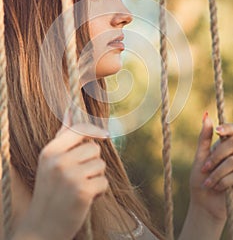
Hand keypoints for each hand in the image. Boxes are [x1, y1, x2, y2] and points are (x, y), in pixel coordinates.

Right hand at [15, 110, 108, 239]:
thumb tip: (70, 111)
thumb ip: (63, 136)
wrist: (42, 226)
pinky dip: (99, 191)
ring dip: (96, 176)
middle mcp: (59, 161)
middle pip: (94, 148)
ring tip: (81, 187)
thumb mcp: (51, 161)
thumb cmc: (50, 189)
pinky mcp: (83, 191)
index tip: (105, 134)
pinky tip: (86, 199)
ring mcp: (71, 176)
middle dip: (92, 161)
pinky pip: (104, 181)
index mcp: (50, 151)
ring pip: (100, 164)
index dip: (94, 130)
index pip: (79, 129)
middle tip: (80, 176)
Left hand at [190, 113, 232, 222]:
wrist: (205, 204)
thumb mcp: (200, 156)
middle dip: (216, 158)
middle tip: (205, 168)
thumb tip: (206, 114)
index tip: (218, 131)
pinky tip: (215, 188)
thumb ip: (204, 137)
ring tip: (208, 182)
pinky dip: (221, 182)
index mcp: (225, 146)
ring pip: (232, 162)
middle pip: (231, 146)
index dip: (228, 128)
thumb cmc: (200, 178)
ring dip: (217, 173)